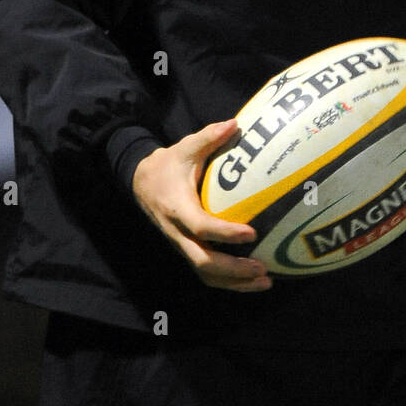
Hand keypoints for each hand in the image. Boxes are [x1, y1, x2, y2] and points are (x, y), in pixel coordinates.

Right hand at [131, 120, 272, 290]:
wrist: (140, 182)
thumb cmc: (167, 164)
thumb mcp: (184, 147)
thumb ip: (209, 137)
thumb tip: (236, 123)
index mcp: (177, 207)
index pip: (200, 226)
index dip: (225, 233)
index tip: (251, 232)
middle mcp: (177, 231)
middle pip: (202, 261)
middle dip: (233, 269)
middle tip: (262, 268)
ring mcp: (180, 244)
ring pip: (204, 273)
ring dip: (234, 282)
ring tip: (264, 281)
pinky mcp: (186, 250)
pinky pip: (205, 273)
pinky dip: (228, 281)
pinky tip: (252, 281)